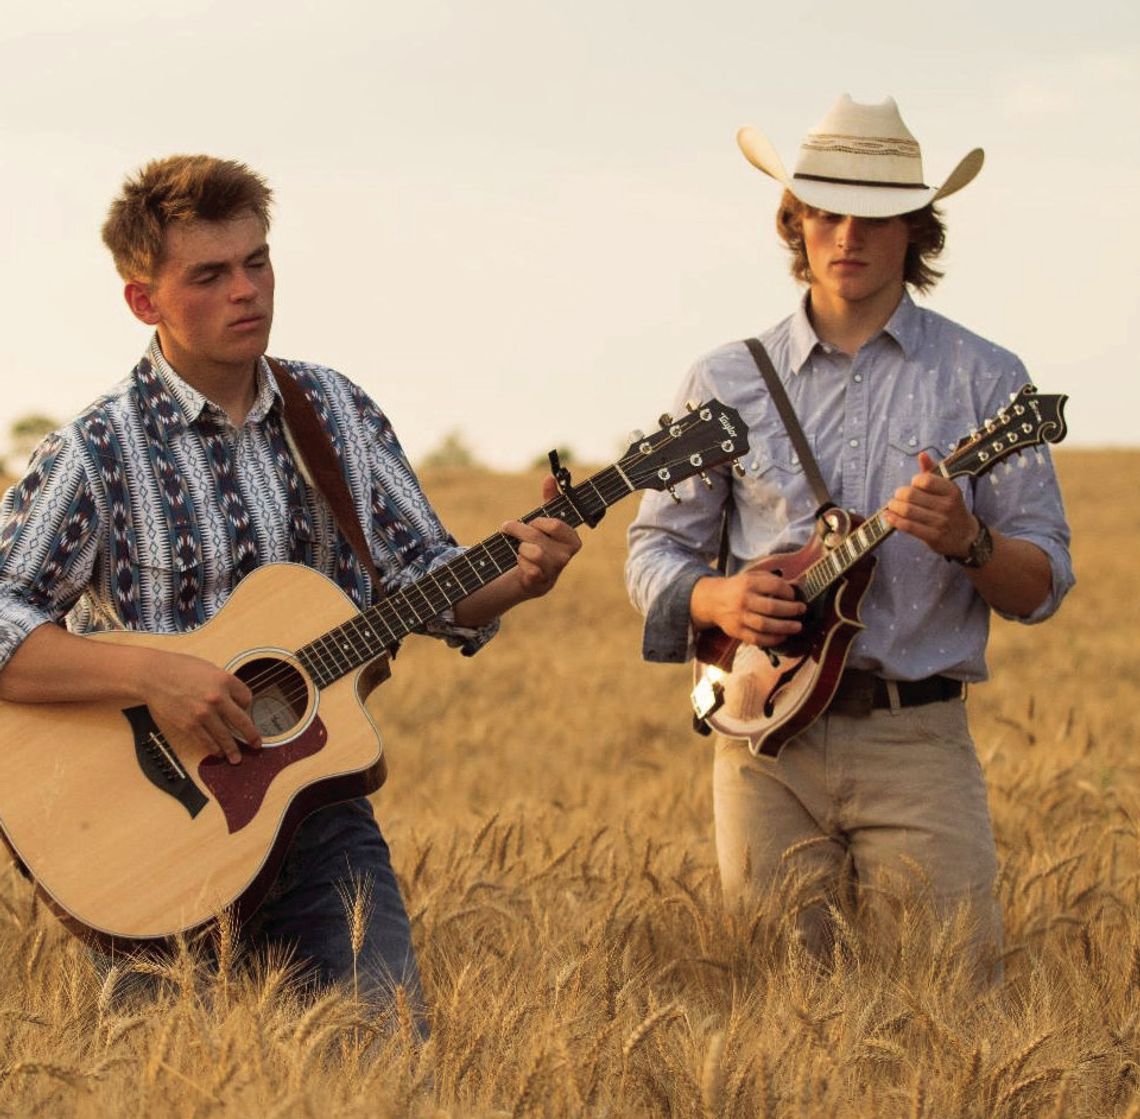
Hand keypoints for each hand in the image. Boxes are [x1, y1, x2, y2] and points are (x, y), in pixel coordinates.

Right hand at [143, 651, 261, 764]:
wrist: (153, 675)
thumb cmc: (179, 668)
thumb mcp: (209, 669)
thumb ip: (223, 684)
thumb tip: (233, 699)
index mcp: (225, 680)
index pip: (247, 697)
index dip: (247, 704)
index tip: (244, 709)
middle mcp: (217, 698)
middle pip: (242, 721)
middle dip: (251, 735)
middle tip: (256, 743)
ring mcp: (204, 713)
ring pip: (225, 736)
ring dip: (233, 749)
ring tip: (237, 758)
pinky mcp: (189, 725)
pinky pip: (206, 741)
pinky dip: (214, 749)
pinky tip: (218, 752)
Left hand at [501, 475, 581, 597]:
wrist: (531, 575)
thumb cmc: (540, 542)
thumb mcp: (545, 520)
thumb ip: (551, 498)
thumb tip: (550, 477)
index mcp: (572, 539)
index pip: (555, 524)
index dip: (539, 521)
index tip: (532, 521)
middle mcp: (567, 556)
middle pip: (537, 536)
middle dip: (518, 530)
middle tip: (508, 527)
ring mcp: (555, 571)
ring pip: (532, 552)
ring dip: (519, 548)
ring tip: (517, 548)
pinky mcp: (541, 584)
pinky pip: (528, 569)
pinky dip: (520, 564)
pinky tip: (521, 563)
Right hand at [691, 567, 804, 647]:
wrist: (713, 600)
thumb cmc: (738, 588)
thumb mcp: (753, 577)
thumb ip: (774, 580)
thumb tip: (799, 584)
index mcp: (748, 583)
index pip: (775, 586)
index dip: (789, 591)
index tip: (795, 595)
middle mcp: (744, 600)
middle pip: (772, 607)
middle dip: (791, 610)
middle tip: (802, 610)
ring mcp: (739, 617)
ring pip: (765, 625)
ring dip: (785, 627)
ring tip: (797, 627)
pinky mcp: (737, 631)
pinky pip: (757, 639)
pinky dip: (772, 639)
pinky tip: (783, 636)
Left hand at [885, 451, 978, 558]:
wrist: (965, 535)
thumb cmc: (951, 507)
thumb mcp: (946, 489)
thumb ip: (932, 472)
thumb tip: (921, 455)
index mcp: (951, 490)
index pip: (925, 480)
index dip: (914, 481)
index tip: (913, 485)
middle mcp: (947, 505)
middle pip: (911, 495)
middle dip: (898, 494)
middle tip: (897, 497)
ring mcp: (940, 522)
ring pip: (907, 511)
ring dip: (893, 507)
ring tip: (892, 506)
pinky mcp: (933, 537)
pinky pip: (907, 526)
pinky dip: (894, 520)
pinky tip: (888, 516)